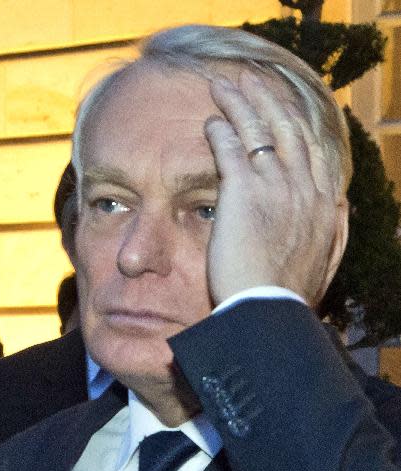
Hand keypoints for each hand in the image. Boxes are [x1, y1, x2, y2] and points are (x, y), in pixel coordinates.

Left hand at [203, 71, 347, 306]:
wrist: (268, 307)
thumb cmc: (289, 292)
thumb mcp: (324, 259)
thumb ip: (334, 229)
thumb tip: (342, 208)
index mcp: (322, 201)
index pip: (310, 147)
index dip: (294, 121)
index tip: (280, 105)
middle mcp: (303, 185)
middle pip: (287, 128)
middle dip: (267, 99)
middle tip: (249, 79)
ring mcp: (275, 185)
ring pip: (259, 130)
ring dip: (240, 103)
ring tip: (223, 85)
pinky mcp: (244, 191)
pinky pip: (231, 149)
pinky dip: (221, 131)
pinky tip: (211, 121)